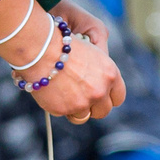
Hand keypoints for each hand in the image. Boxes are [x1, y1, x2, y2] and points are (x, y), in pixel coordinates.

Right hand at [30, 0, 124, 121]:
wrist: (41, 47)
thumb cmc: (63, 42)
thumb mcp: (92, 48)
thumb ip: (101, 68)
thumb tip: (102, 83)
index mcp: (110, 74)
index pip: (118, 96)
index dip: (108, 97)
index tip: (100, 96)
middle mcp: (100, 90)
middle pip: (103, 111)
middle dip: (93, 107)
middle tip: (81, 98)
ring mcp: (83, 102)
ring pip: (84, 116)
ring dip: (76, 110)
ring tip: (65, 96)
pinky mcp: (65, 109)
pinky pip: (65, 114)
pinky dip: (59, 107)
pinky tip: (53, 92)